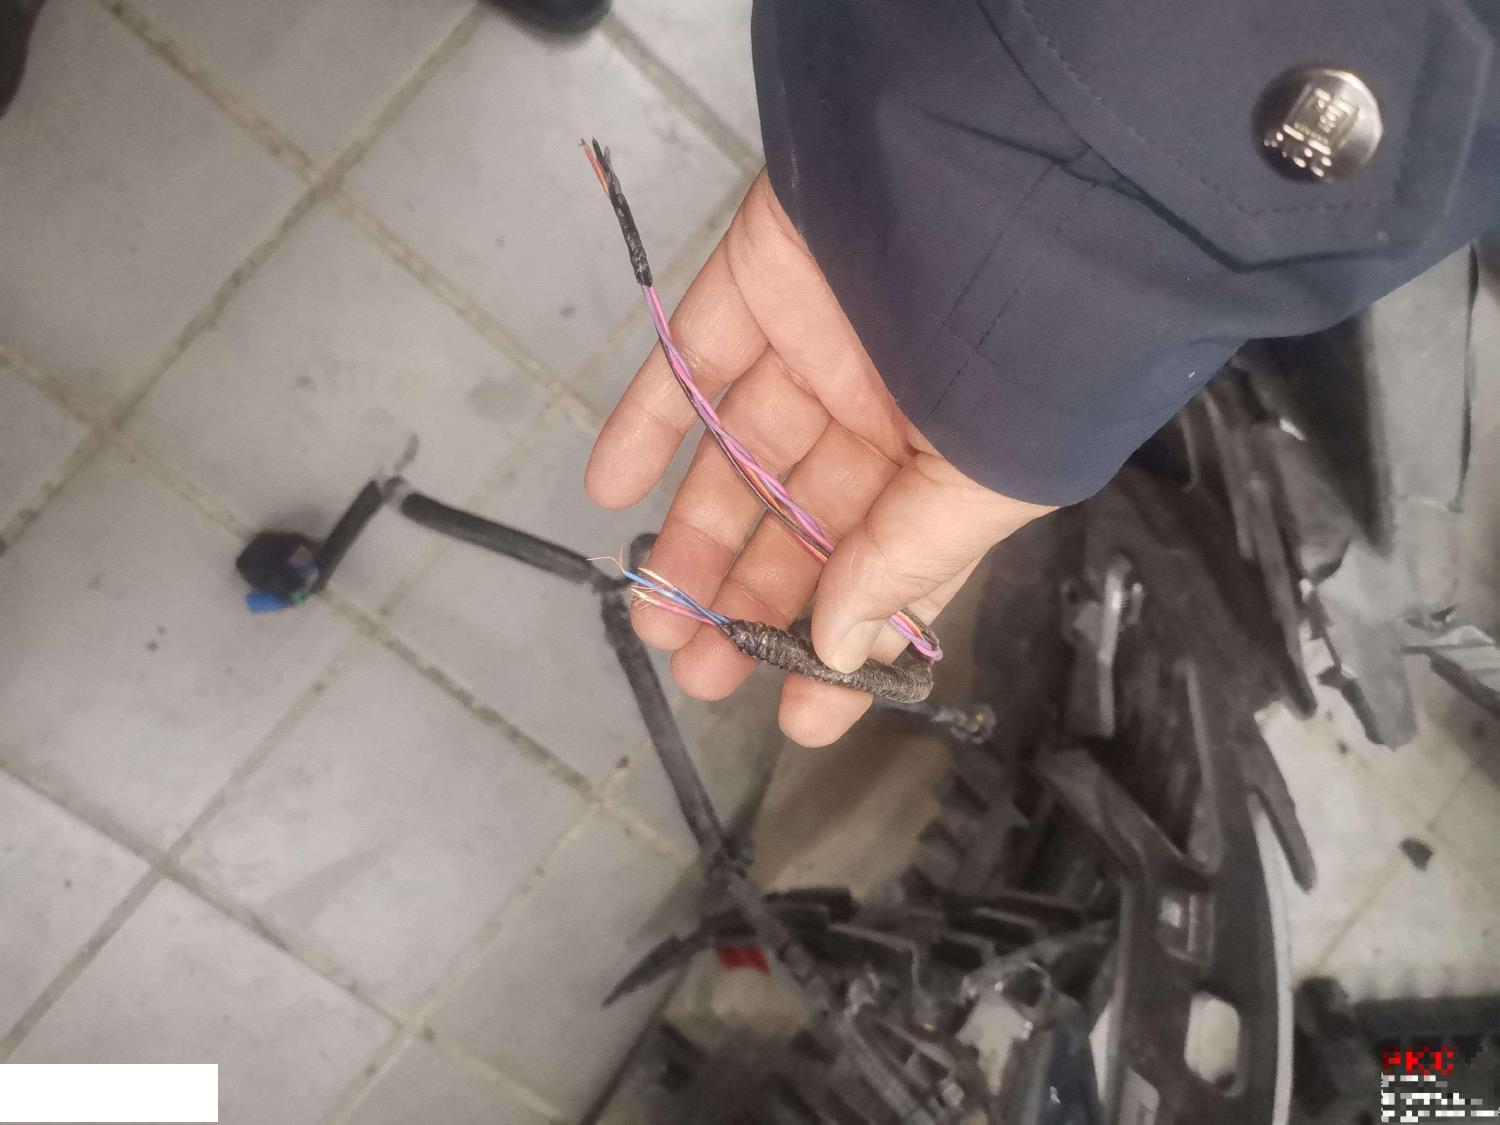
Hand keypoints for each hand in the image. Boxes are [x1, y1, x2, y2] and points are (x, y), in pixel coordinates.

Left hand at [586, 172, 1050, 745]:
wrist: (1003, 164)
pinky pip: (686, 361)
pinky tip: (610, 488)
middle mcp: (886, 409)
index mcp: (953, 462)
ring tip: (650, 612)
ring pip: (738, 458)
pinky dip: (644, 422)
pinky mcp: (757, 283)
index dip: (842, 644)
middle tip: (699, 669)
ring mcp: (817, 345)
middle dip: (750, 602)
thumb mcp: (989, 470)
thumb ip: (910, 558)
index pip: (887, 571)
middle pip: (803, 523)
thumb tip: (842, 647)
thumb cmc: (1028, 334)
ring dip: (690, 535)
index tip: (796, 718)